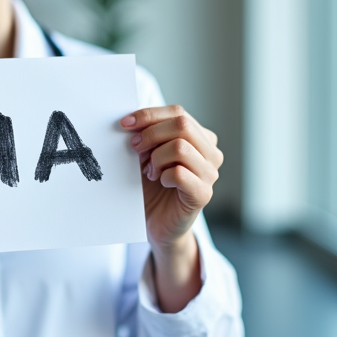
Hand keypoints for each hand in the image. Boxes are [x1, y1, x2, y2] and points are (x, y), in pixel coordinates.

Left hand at [122, 105, 222, 249]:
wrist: (157, 223)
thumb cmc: (153, 187)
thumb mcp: (147, 154)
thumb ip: (146, 134)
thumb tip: (131, 118)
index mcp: (200, 138)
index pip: (178, 112)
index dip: (149, 115)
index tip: (125, 123)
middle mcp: (211, 153)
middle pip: (182, 125)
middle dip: (151, 134)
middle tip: (135, 148)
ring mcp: (210, 174)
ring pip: (180, 147)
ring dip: (156, 157)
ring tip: (150, 171)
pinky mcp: (203, 194)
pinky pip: (180, 173)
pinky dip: (163, 175)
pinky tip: (160, 182)